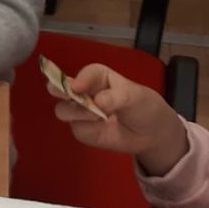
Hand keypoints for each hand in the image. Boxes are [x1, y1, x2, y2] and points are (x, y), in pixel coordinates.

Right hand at [54, 64, 190, 176]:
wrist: (151, 133)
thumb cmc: (144, 107)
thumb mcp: (136, 97)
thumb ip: (117, 97)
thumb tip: (97, 102)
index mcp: (99, 77)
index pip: (86, 74)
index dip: (80, 78)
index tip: (77, 87)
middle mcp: (85, 92)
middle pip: (62, 88)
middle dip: (57, 89)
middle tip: (58, 92)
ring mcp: (81, 112)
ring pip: (63, 111)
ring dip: (75, 113)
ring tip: (96, 116)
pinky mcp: (83, 130)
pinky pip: (76, 129)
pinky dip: (88, 129)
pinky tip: (105, 127)